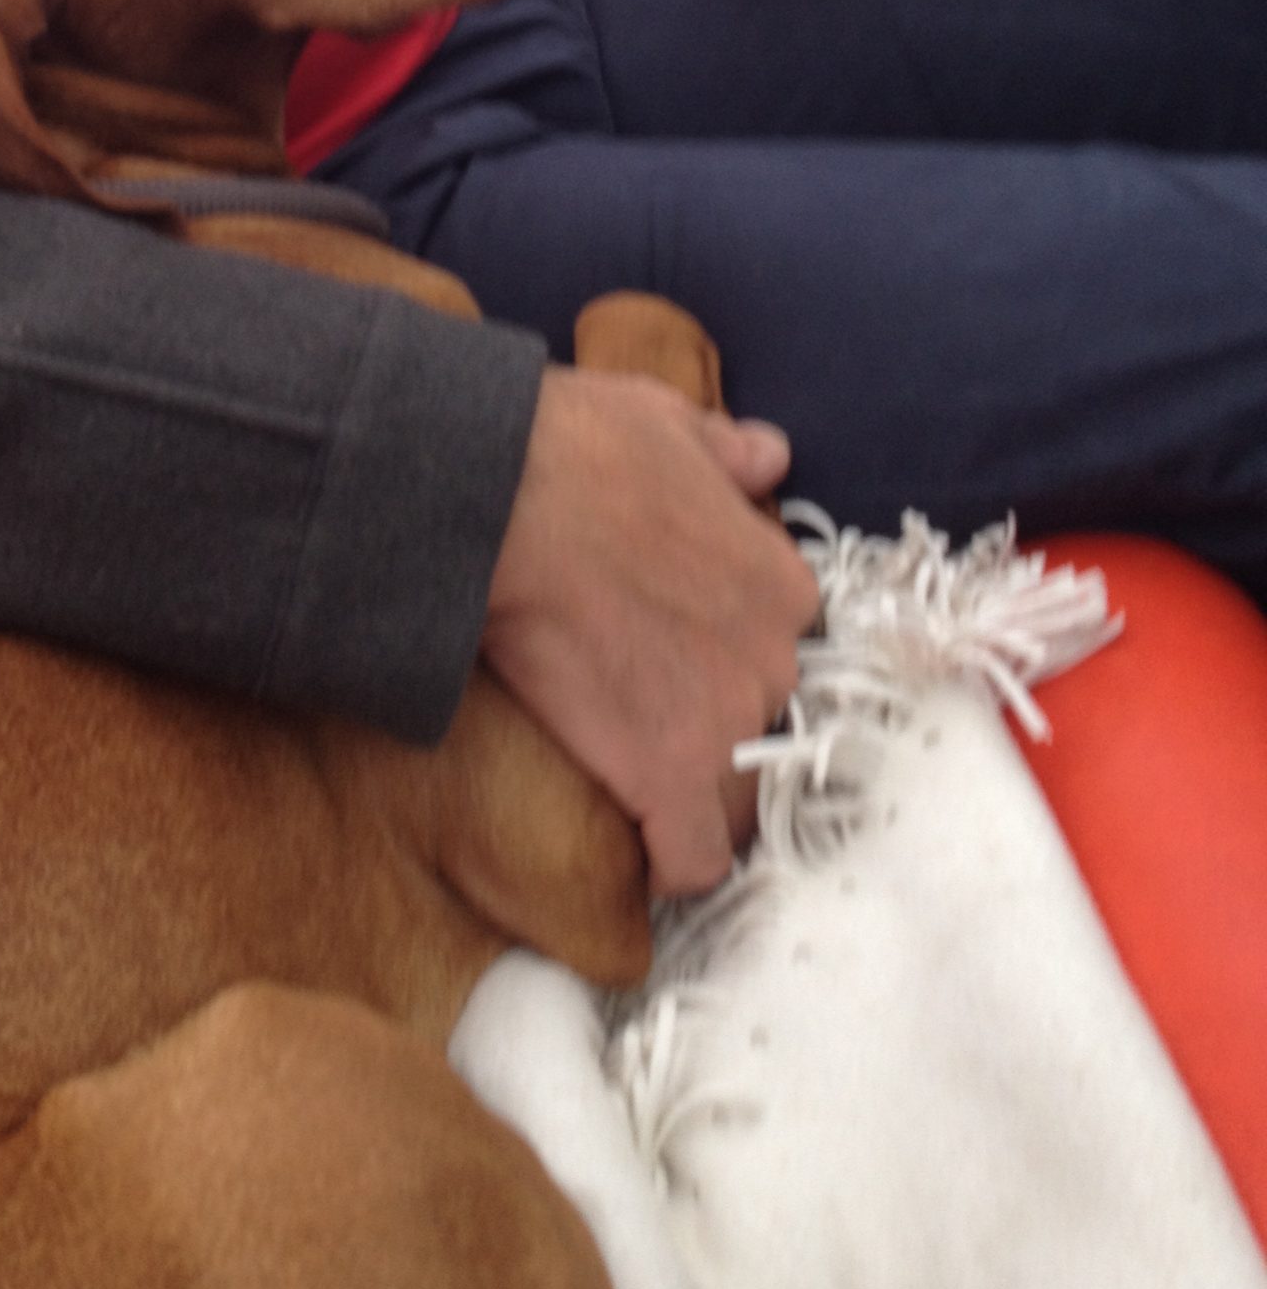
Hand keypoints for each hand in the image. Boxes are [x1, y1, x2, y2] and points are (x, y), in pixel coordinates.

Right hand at [483, 365, 817, 897]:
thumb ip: (728, 451)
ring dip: (698, 796)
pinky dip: (672, 864)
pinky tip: (645, 860)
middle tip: (647, 710)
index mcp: (783, 583)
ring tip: (645, 790)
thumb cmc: (580, 449)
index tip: (683, 656)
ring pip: (734, 794)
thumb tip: (766, 456)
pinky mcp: (666, 776)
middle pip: (763, 723)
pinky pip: (691, 857)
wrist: (505, 501)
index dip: (729, 653)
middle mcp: (775, 660)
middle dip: (715, 723)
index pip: (780, 645)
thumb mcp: (670, 424)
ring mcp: (726, 723)